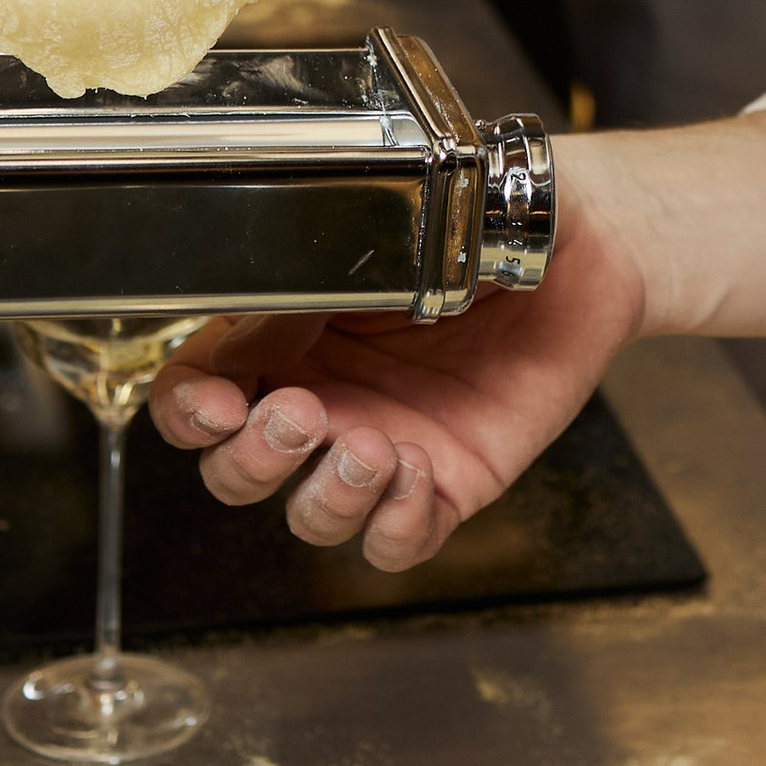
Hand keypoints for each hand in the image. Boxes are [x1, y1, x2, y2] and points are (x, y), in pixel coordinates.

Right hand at [149, 132, 649, 567]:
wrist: (578, 245)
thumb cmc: (482, 224)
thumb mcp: (392, 229)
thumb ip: (315, 271)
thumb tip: (251, 321)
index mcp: (287, 336)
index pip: (197, 394)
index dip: (188, 413)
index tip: (214, 406)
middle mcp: (324, 399)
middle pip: (236, 473)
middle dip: (252, 460)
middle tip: (302, 418)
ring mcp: (382, 446)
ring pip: (311, 517)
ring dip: (327, 497)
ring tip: (375, 448)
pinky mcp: (447, 482)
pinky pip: (395, 541)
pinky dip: (394, 525)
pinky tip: (421, 476)